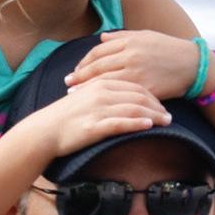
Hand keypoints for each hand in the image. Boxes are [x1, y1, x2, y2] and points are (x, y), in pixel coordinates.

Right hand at [34, 73, 169, 159]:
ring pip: (133, 109)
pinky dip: (137, 124)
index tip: (162, 104)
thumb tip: (119, 95)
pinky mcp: (95, 127)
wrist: (45, 131)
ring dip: (153, 115)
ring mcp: (99, 110)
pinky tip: (149, 126)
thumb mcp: (84, 97)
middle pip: (138, 96)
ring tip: (166, 122)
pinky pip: (121, 123)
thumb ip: (102, 92)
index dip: (151, 94)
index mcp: (100, 83)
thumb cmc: (64, 116)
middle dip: (157, 105)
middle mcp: (101, 93)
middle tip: (169, 115)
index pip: (133, 85)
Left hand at [65, 30, 198, 101]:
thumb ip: (121, 37)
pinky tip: (100, 103)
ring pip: (106, 81)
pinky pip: (123, 94)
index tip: (74, 70)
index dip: (83, 62)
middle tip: (67, 84)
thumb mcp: (145, 36)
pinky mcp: (146, 88)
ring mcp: (138, 73)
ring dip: (88, 88)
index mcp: (130, 41)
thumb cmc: (168, 49)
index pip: (98, 52)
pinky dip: (108, 99)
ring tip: (75, 94)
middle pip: (98, 67)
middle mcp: (131, 56)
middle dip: (80, 76)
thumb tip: (101, 39)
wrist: (192, 64)